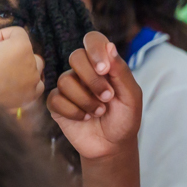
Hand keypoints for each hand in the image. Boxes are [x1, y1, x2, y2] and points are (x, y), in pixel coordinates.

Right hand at [47, 31, 141, 160]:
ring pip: (65, 80)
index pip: (93, 40)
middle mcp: (83, 72)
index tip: (104, 69)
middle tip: (107, 97)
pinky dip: (73, 111)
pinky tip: (84, 118)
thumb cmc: (124, 119)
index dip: (95, 49)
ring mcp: (68, 88)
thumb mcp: (131, 96)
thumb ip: (121, 72)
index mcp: (103, 64)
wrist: (112, 146)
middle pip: (75, 56)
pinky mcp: (57, 105)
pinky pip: (55, 99)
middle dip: (92, 79)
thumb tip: (110, 46)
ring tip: (98, 112)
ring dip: (85, 100)